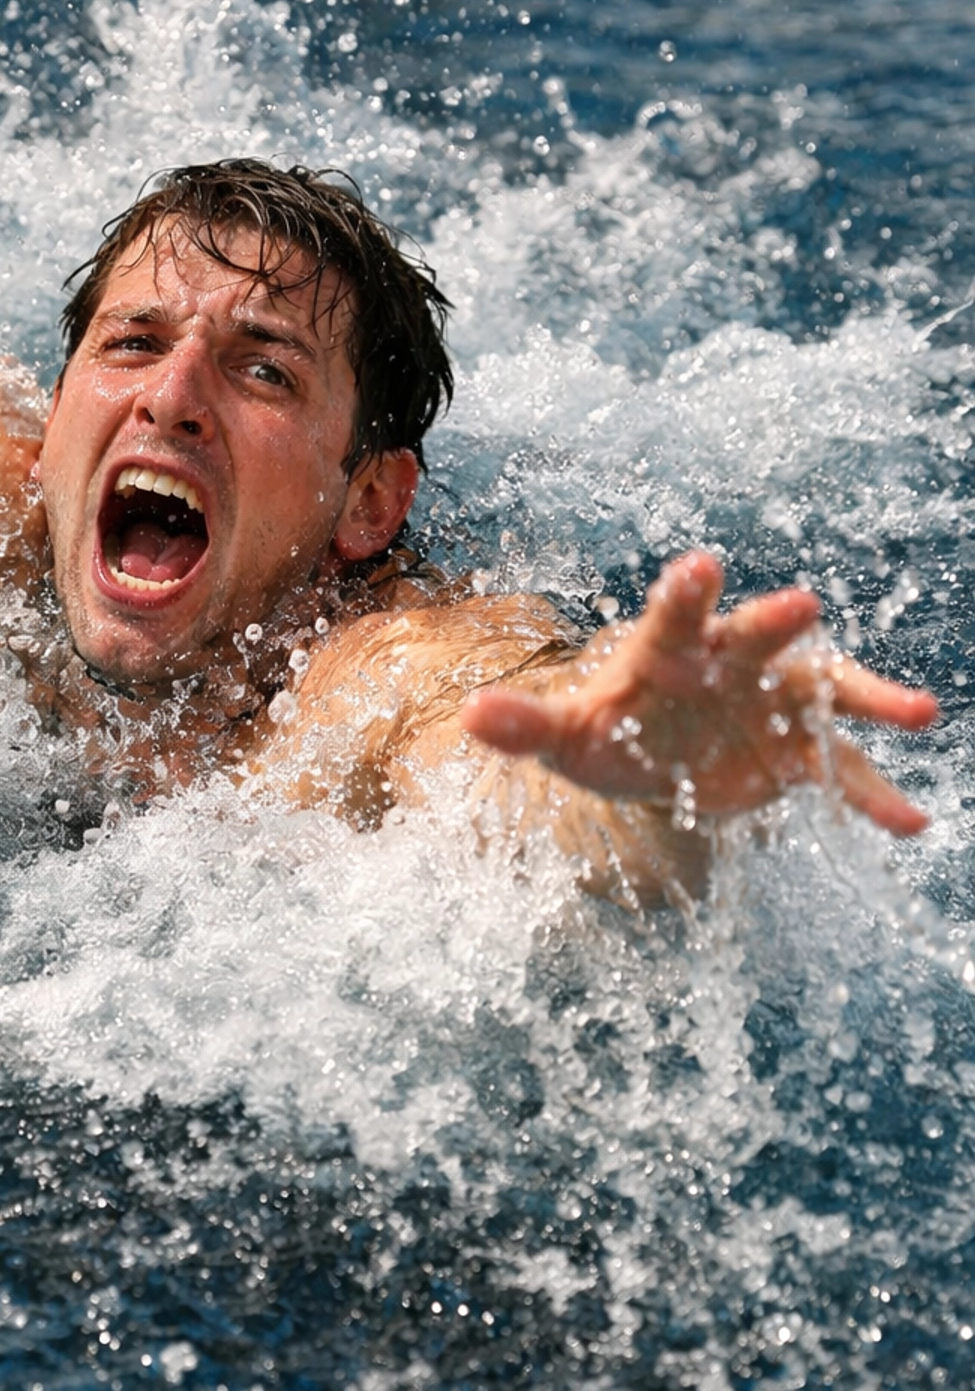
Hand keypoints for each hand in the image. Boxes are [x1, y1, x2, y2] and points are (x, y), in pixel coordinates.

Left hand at [459, 550, 938, 835]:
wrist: (653, 762)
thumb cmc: (608, 731)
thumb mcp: (563, 735)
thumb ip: (523, 725)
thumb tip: (469, 717)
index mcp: (668, 650)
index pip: (673, 615)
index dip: (685, 594)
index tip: (699, 567)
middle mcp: (731, 662)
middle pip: (755, 636)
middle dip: (775, 623)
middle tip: (804, 604)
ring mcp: (774, 701)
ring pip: (826, 692)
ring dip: (870, 700)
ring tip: (920, 711)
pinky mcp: (799, 751)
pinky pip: (843, 769)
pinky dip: (872, 794)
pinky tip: (909, 823)